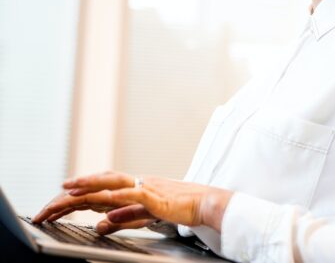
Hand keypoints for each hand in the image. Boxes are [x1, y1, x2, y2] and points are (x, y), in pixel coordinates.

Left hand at [32, 171, 232, 233]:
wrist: (205, 203)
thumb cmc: (179, 207)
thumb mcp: (145, 215)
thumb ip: (123, 218)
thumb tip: (99, 225)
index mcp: (135, 186)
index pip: (104, 185)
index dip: (84, 188)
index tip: (62, 194)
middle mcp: (138, 182)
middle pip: (104, 180)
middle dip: (80, 185)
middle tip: (59, 189)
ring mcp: (148, 188)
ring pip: (115, 184)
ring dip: (92, 187)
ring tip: (72, 191)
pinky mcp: (158, 198)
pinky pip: (135, 196)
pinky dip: (119, 199)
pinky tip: (105, 203)